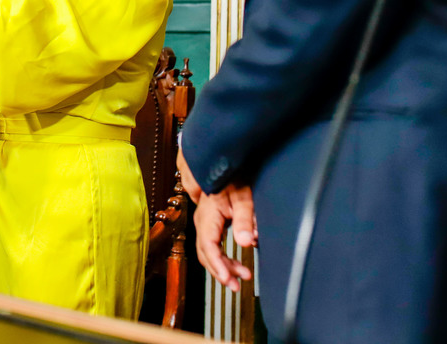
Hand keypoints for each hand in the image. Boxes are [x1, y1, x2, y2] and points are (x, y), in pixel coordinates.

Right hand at [177, 150, 255, 291]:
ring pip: (209, 251)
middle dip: (221, 271)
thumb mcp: (243, 195)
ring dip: (223, 266)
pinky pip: (212, 245)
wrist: (220, 160)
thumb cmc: (231, 176)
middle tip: (237, 286)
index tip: (229, 279)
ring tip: (242, 277)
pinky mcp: (209, 223)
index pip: (209, 247)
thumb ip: (245, 218)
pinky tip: (236, 264)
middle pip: (206, 253)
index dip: (218, 265)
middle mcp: (201, 220)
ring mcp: (204, 222)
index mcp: (208, 215)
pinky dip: (222, 257)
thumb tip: (245, 242)